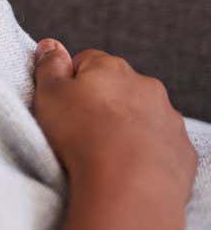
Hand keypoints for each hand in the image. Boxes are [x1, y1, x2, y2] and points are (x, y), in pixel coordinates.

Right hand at [31, 38, 196, 204]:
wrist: (129, 184)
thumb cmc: (83, 134)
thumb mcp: (50, 94)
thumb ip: (49, 66)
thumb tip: (49, 45)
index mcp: (110, 67)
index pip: (87, 61)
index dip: (72, 81)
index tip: (63, 103)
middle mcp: (144, 85)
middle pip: (118, 87)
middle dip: (102, 102)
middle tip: (81, 127)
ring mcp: (167, 117)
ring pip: (142, 114)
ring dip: (126, 125)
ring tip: (104, 150)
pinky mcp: (180, 148)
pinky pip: (160, 143)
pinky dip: (146, 150)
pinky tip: (129, 165)